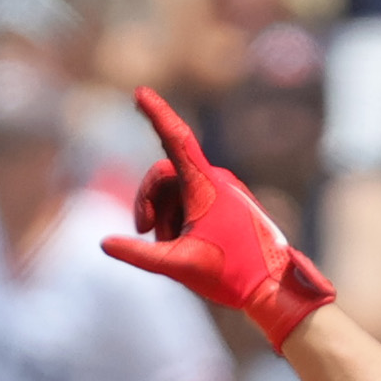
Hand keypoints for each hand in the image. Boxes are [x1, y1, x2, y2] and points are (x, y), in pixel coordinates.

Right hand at [102, 86, 334, 347]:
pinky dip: (178, 218)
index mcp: (205, 185)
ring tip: (174, 247)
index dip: (156, 114)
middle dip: (148, 200)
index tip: (140, 92)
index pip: (176, 138)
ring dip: (164, 215)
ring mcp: (222, 192)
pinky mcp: (227, 205)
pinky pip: (191, 200)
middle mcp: (215, 181)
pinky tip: (185, 245)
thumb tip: (105, 244)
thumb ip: (139, 254)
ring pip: (175, 190)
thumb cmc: (231, 274)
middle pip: (164, 173)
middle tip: (143, 230)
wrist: (274, 288)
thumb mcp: (178, 266)